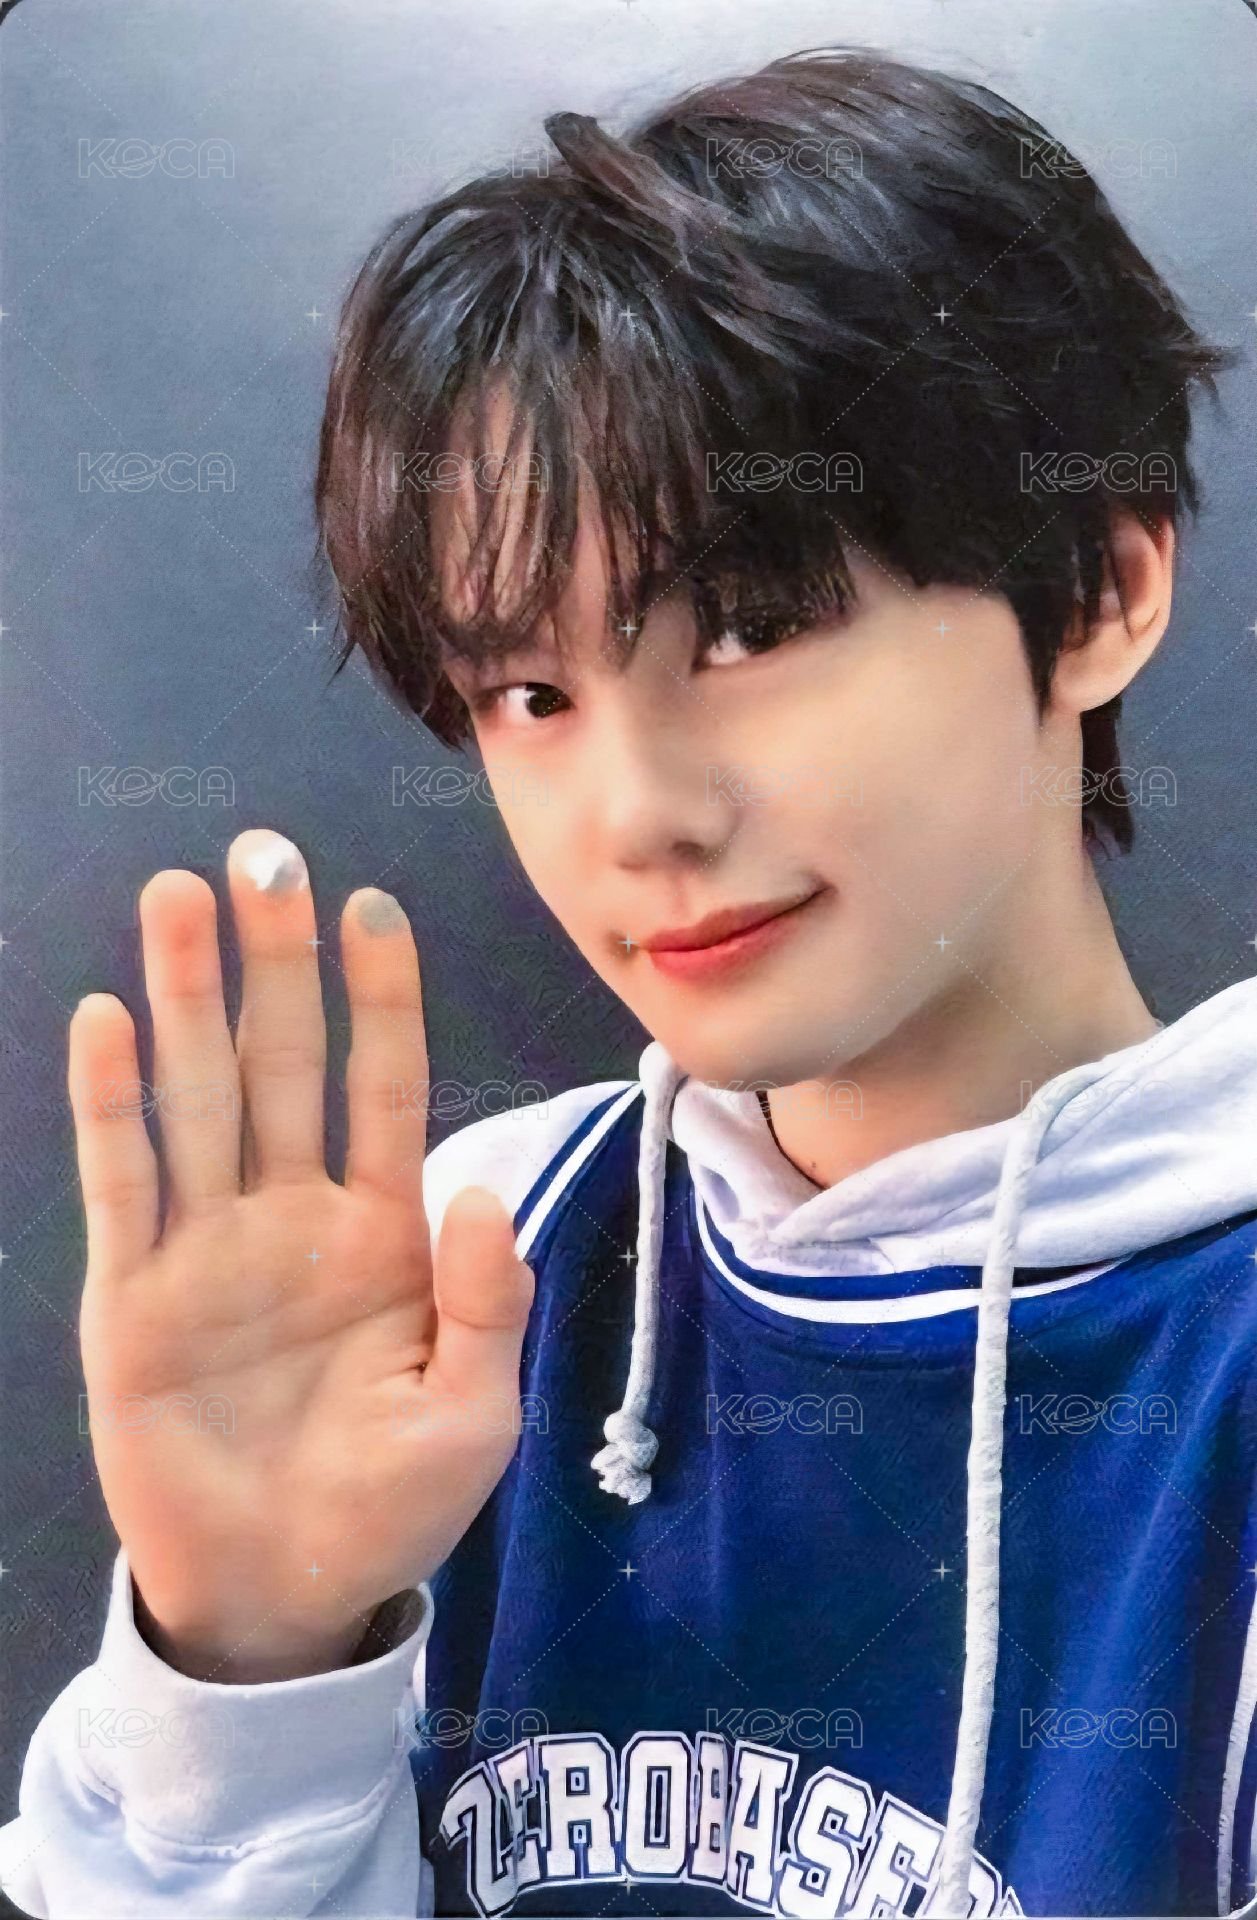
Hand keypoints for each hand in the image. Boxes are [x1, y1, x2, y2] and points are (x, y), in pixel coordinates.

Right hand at [71, 828, 533, 1680]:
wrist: (283, 1594)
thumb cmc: (389, 1505)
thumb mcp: (473, 1417)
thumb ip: (485, 1306)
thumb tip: (481, 1193)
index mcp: (384, 1234)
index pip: (385, 1088)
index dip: (381, 999)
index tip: (376, 907)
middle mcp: (292, 1216)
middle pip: (283, 1062)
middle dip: (274, 960)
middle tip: (261, 852)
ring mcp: (208, 1248)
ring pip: (198, 1097)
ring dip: (187, 997)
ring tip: (176, 898)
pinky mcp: (131, 1297)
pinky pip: (123, 1184)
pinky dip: (112, 1105)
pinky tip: (108, 1020)